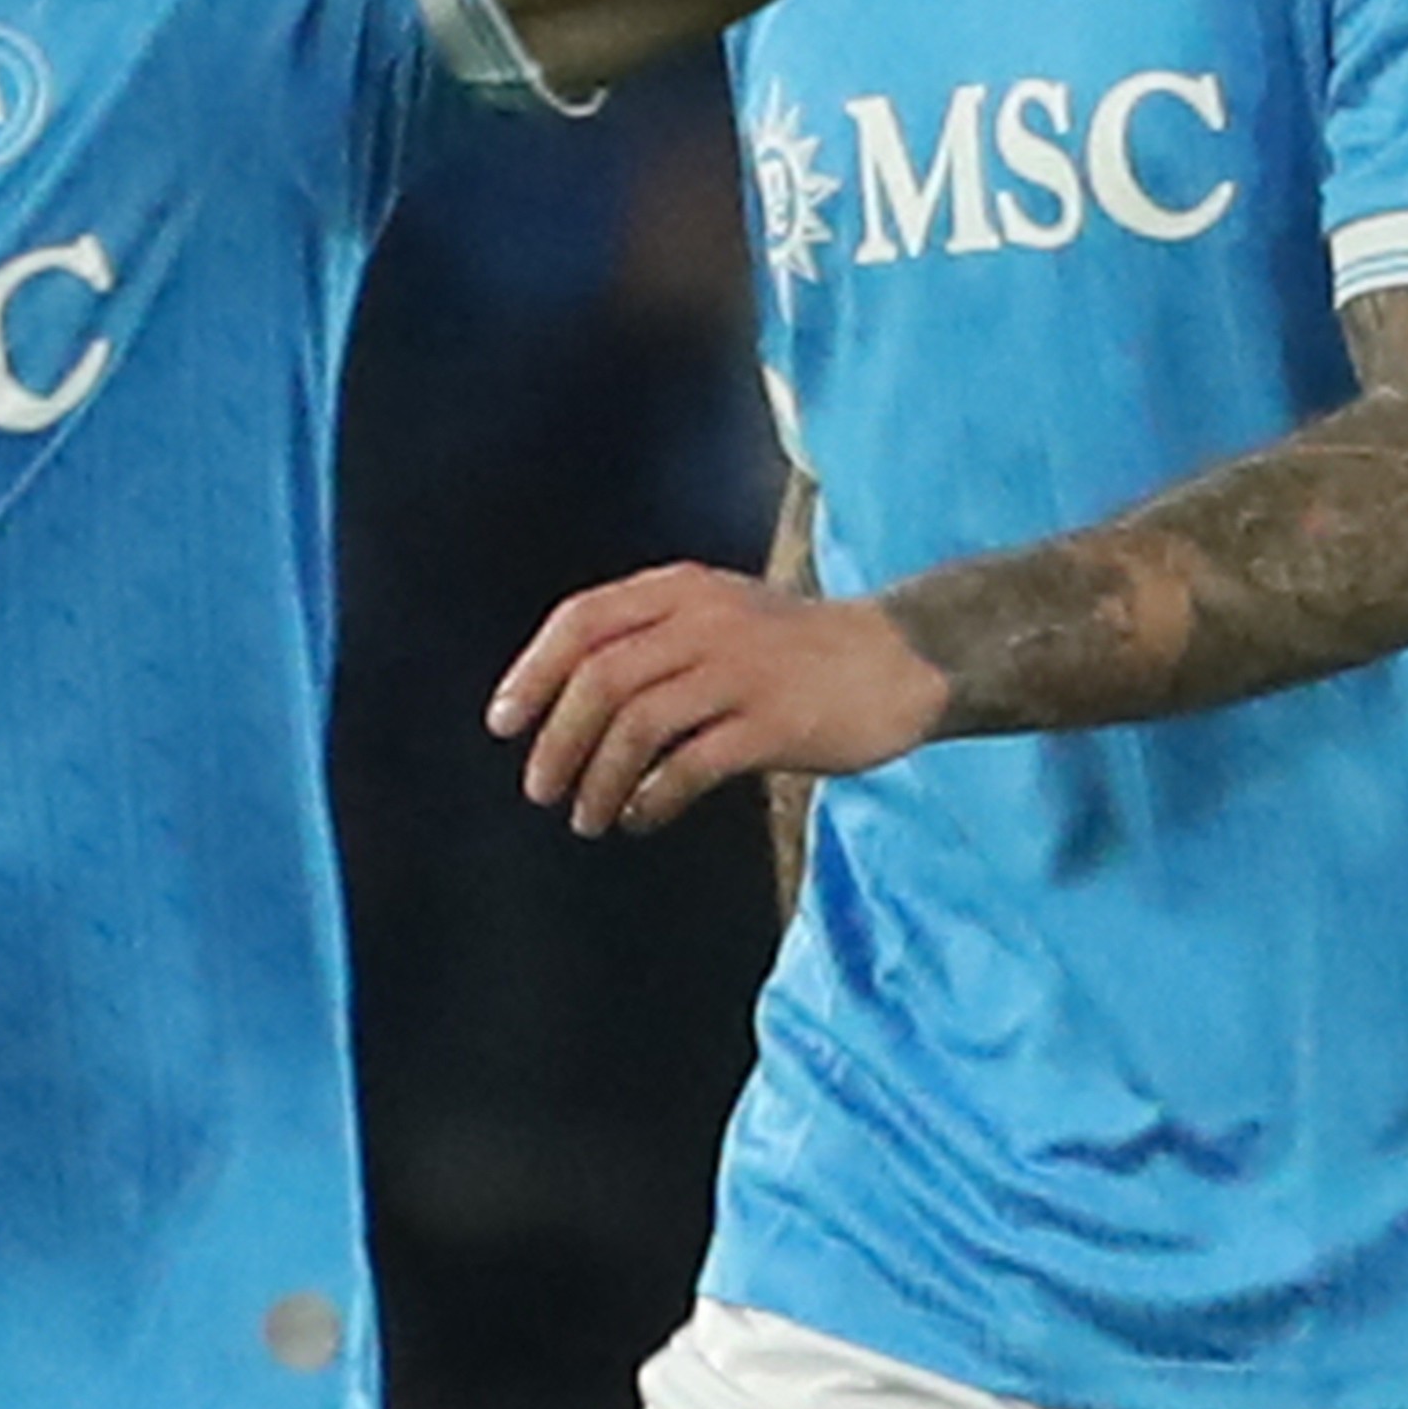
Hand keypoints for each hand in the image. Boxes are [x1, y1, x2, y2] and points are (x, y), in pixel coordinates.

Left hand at [493, 564, 950, 834]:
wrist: (903, 660)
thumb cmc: (803, 650)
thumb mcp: (724, 614)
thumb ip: (656, 637)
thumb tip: (572, 698)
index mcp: (683, 590)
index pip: (581, 620)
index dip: (532, 672)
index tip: (504, 722)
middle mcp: (705, 621)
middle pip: (599, 678)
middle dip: (556, 740)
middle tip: (540, 789)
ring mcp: (741, 670)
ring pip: (636, 724)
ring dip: (598, 778)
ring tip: (588, 818)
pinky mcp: (775, 722)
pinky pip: (690, 764)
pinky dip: (653, 797)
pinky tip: (643, 817)